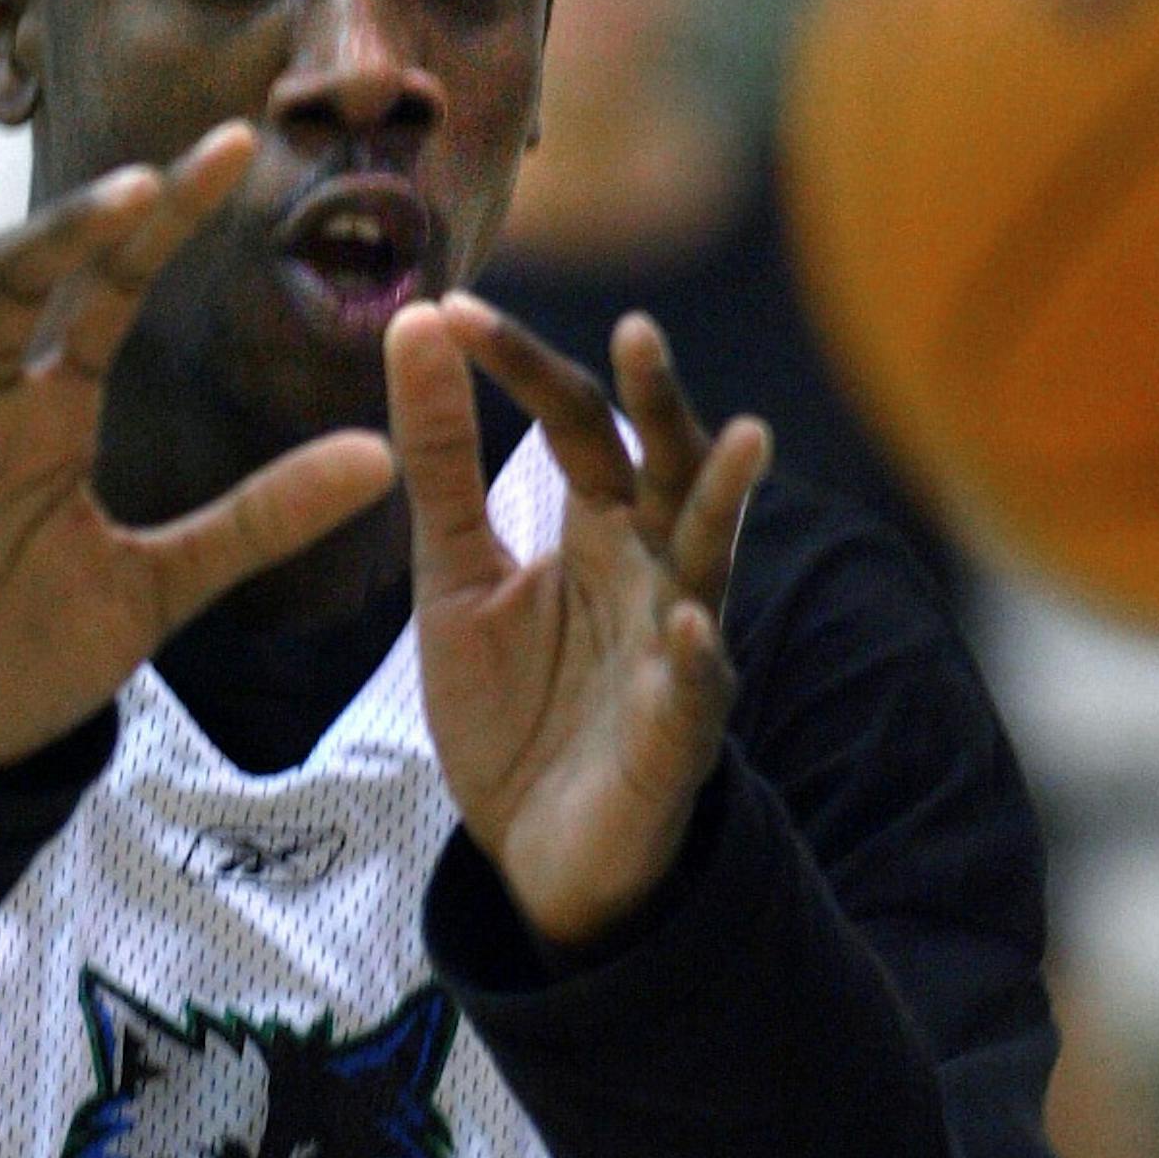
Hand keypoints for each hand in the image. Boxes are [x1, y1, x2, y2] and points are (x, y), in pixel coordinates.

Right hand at [0, 122, 396, 767]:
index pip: (113, 294)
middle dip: (73, 231)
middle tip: (138, 182)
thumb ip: (260, 519)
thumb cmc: (29, 650)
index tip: (233, 149)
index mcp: (53, 415)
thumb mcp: (162, 586)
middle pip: (20, 290)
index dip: (163, 224)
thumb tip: (381, 458)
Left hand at [384, 291, 769, 946]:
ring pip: (710, 557)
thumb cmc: (515, 700)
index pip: (572, 419)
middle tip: (638, 330)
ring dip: (724, 500)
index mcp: (598, 521)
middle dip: (659, 401)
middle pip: (664, 464)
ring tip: (743, 436)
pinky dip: (696, 656)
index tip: (451, 310)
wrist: (535, 847)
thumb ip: (442, 461)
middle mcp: (651, 565)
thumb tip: (415, 324)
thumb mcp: (453, 573)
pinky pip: (697, 687)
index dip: (520, 364)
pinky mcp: (680, 732)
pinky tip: (689, 624)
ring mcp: (676, 644)